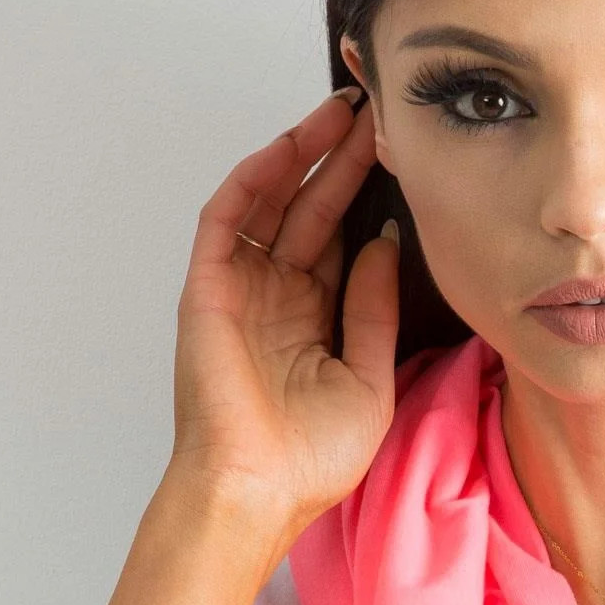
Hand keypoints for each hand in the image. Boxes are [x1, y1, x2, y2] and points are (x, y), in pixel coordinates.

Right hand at [167, 87, 399, 540]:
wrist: (258, 491)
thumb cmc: (309, 460)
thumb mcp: (369, 378)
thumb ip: (375, 309)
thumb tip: (384, 245)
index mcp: (311, 320)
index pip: (337, 239)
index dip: (362, 194)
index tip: (396, 152)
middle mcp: (274, 298)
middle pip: (307, 210)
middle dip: (338, 159)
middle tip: (373, 112)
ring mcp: (239, 290)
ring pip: (268, 204)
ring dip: (299, 156)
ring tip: (338, 114)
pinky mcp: (207, 290)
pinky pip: (225, 221)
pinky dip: (252, 182)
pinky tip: (284, 150)